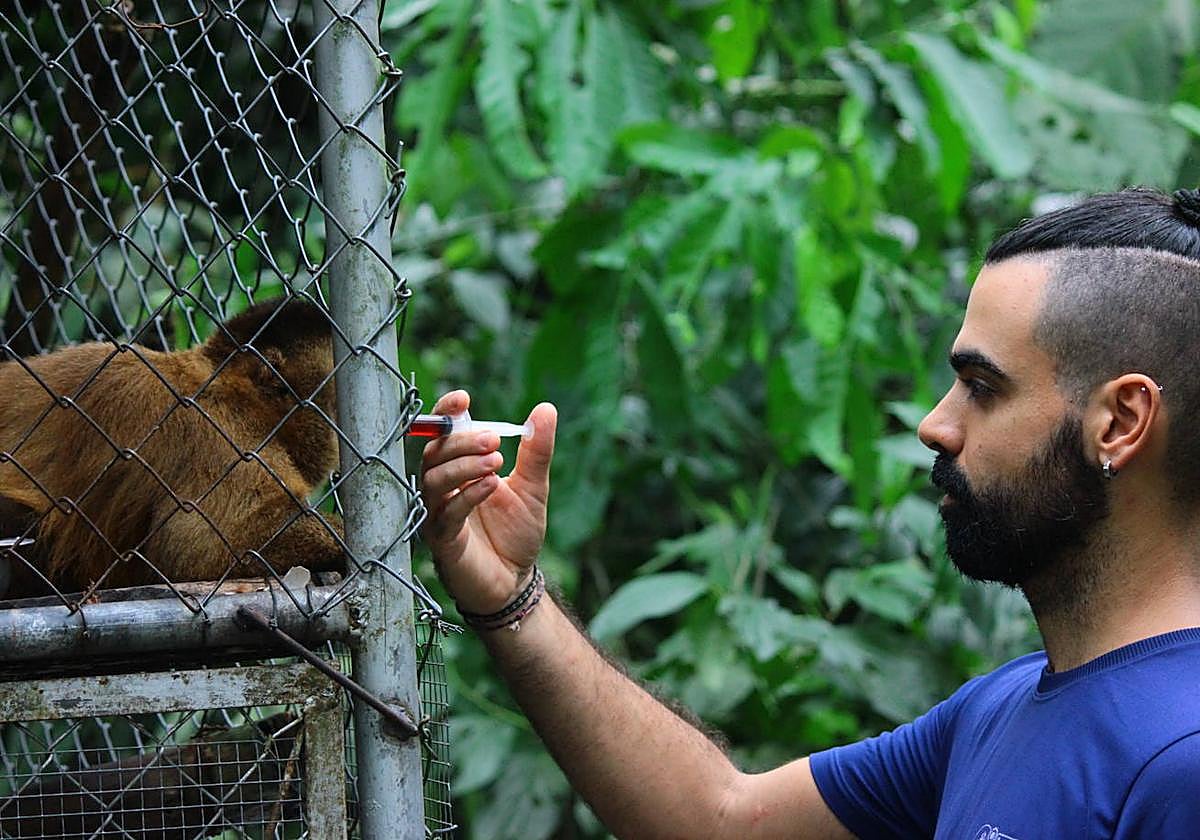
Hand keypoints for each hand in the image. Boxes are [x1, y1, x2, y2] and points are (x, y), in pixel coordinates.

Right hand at [419, 390, 556, 613]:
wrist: (515, 581)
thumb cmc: (515, 534)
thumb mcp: (533, 487)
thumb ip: (537, 451)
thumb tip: (546, 408)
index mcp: (459, 469)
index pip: (443, 434)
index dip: (446, 413)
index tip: (462, 398)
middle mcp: (442, 488)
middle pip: (434, 453)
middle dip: (462, 441)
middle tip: (493, 440)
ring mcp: (437, 514)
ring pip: (434, 480)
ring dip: (464, 465)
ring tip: (496, 461)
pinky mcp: (442, 540)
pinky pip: (445, 513)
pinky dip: (467, 494)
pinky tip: (491, 485)